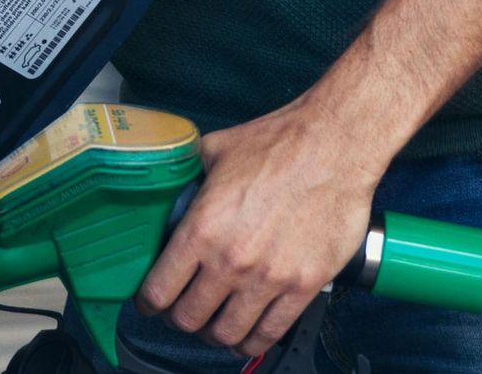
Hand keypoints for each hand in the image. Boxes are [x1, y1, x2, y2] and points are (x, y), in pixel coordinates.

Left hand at [137, 100, 386, 358]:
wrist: (334, 146)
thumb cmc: (279, 142)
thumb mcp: (215, 151)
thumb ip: (189, 176)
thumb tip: (175, 186)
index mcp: (202, 228)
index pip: (159, 289)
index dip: (148, 301)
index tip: (150, 301)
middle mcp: (231, 261)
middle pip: (188, 319)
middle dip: (179, 319)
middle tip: (181, 310)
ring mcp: (269, 278)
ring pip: (227, 334)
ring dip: (214, 333)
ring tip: (214, 323)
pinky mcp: (303, 286)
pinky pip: (270, 333)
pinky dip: (253, 340)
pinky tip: (247, 333)